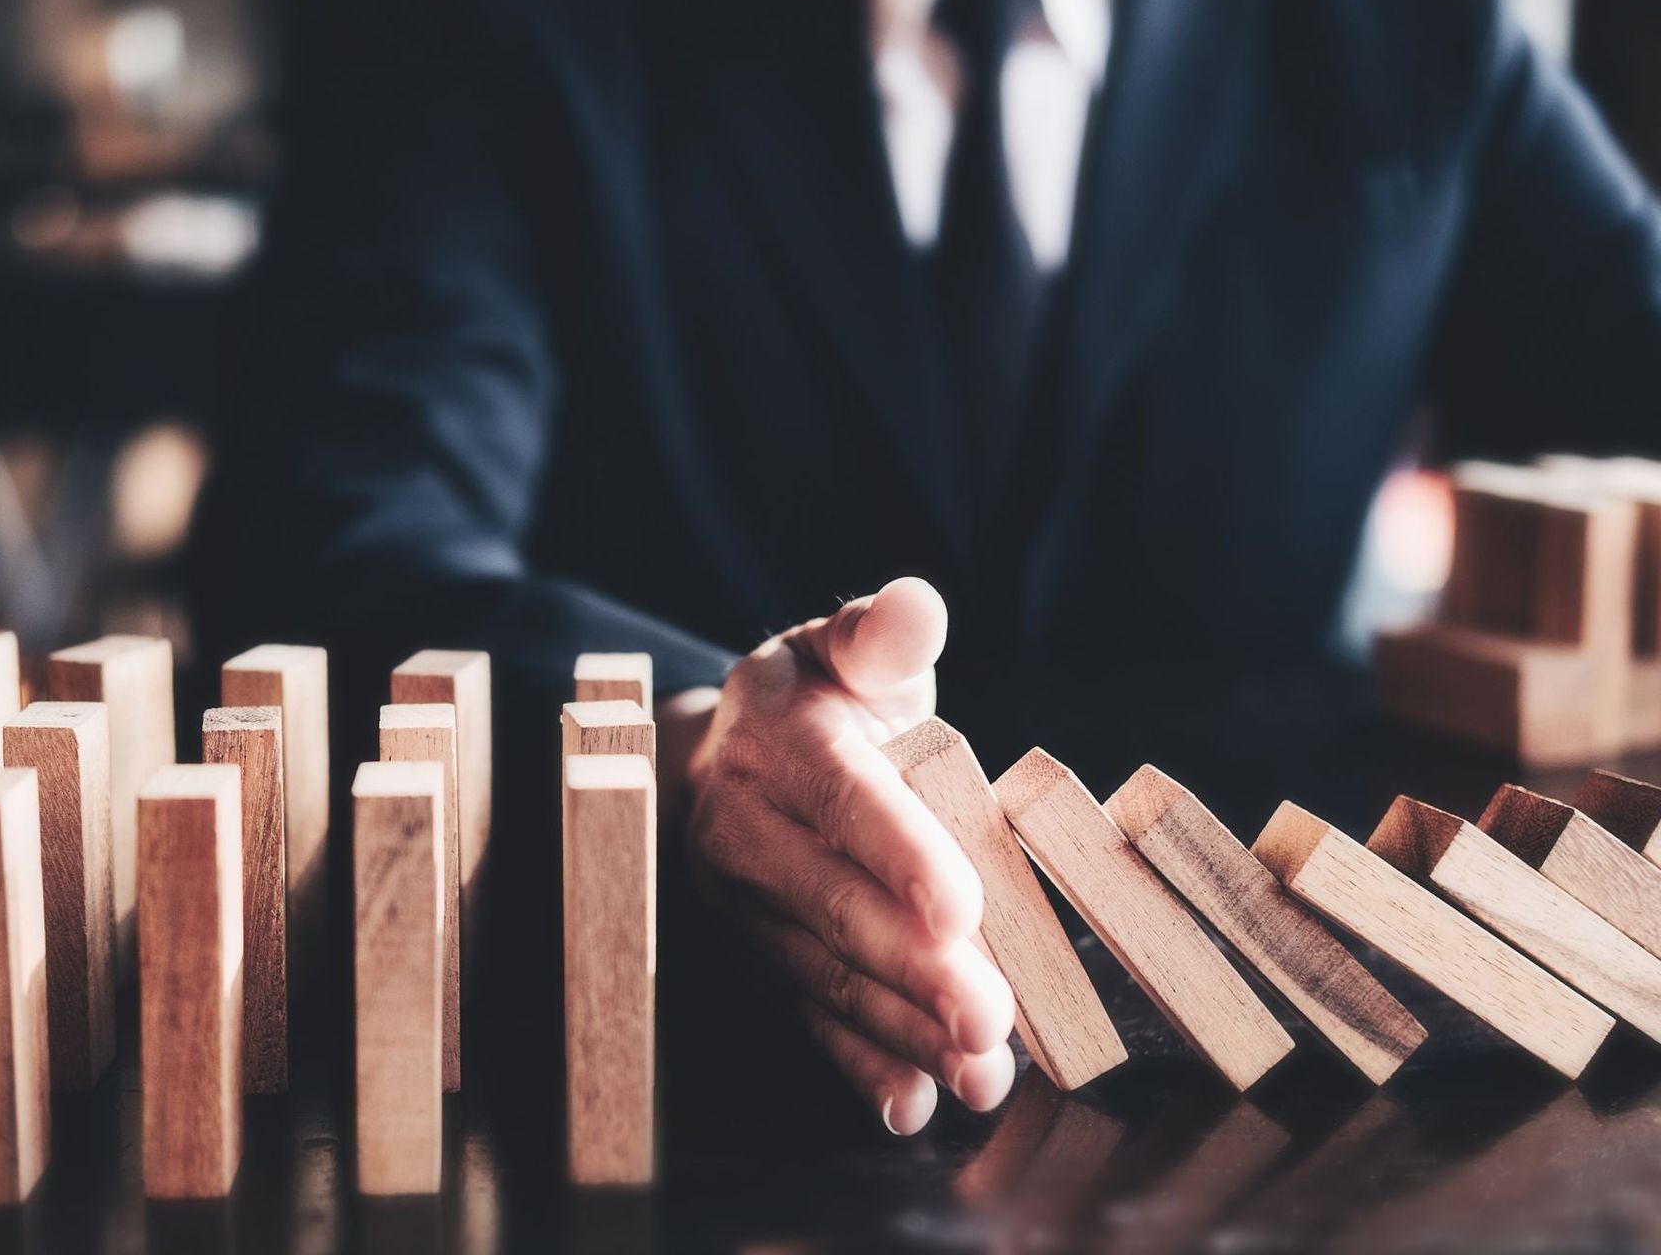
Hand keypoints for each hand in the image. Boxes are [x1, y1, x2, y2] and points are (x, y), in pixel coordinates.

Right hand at [669, 578, 1016, 1132]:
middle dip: (915, 967)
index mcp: (774, 742)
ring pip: (827, 973)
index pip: (841, 799)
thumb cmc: (816, 698)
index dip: (899, 852)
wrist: (721, 757)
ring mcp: (747, 905)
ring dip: (905, 1030)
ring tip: (981, 1071)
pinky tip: (914, 1103)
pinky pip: (808, 1018)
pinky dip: (860, 1067)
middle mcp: (745, 829)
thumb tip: (916, 608)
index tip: (960, 906)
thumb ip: (884, 632)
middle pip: (834, 904)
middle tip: (990, 1016)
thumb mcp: (843, 647)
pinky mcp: (760, 958)